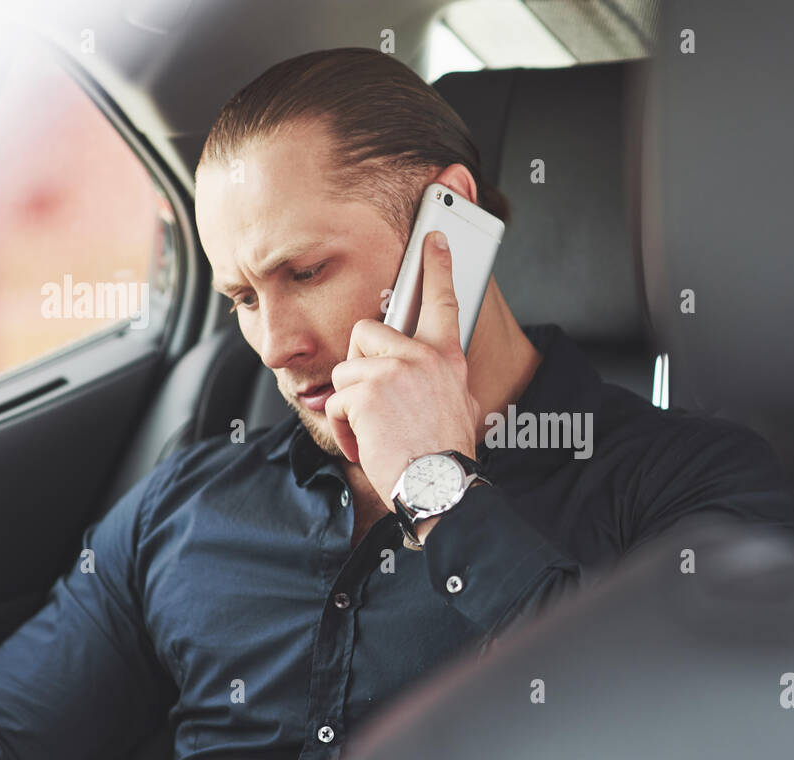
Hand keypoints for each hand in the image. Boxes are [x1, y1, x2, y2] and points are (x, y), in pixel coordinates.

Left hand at [324, 230, 479, 511]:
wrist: (438, 485)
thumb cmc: (444, 454)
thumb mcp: (457, 405)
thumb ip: (437, 378)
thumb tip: (428, 374)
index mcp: (445, 359)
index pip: (442, 302)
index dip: (438, 267)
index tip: (433, 239)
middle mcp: (421, 357)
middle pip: (366, 331)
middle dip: (359, 365)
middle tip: (374, 398)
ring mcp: (392, 371)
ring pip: (345, 371)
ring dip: (351, 406)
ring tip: (377, 429)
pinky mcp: (365, 392)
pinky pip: (336, 402)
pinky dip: (345, 428)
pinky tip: (368, 443)